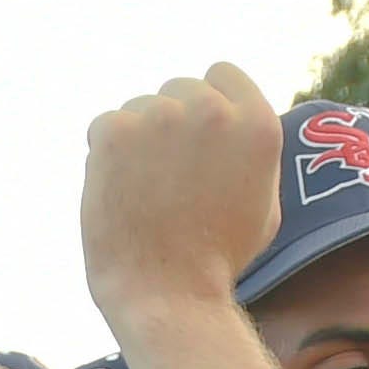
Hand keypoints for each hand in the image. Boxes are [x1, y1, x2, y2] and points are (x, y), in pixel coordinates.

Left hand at [82, 66, 287, 327]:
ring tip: (146, 193)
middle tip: (169, 178)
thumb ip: (248, 151)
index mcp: (258, 124)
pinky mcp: (116, 130)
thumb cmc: (218, 259)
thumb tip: (233, 120)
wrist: (169, 294)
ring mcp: (162, 117)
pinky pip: (105, 125)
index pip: (222, 74)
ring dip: (138, 140)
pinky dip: (107, 155)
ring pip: (140, 108)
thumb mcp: (263, 200)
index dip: (209, 104)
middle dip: (172, 125)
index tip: (197, 137)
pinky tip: (122, 192)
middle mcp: (212, 110)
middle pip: (180, 89)